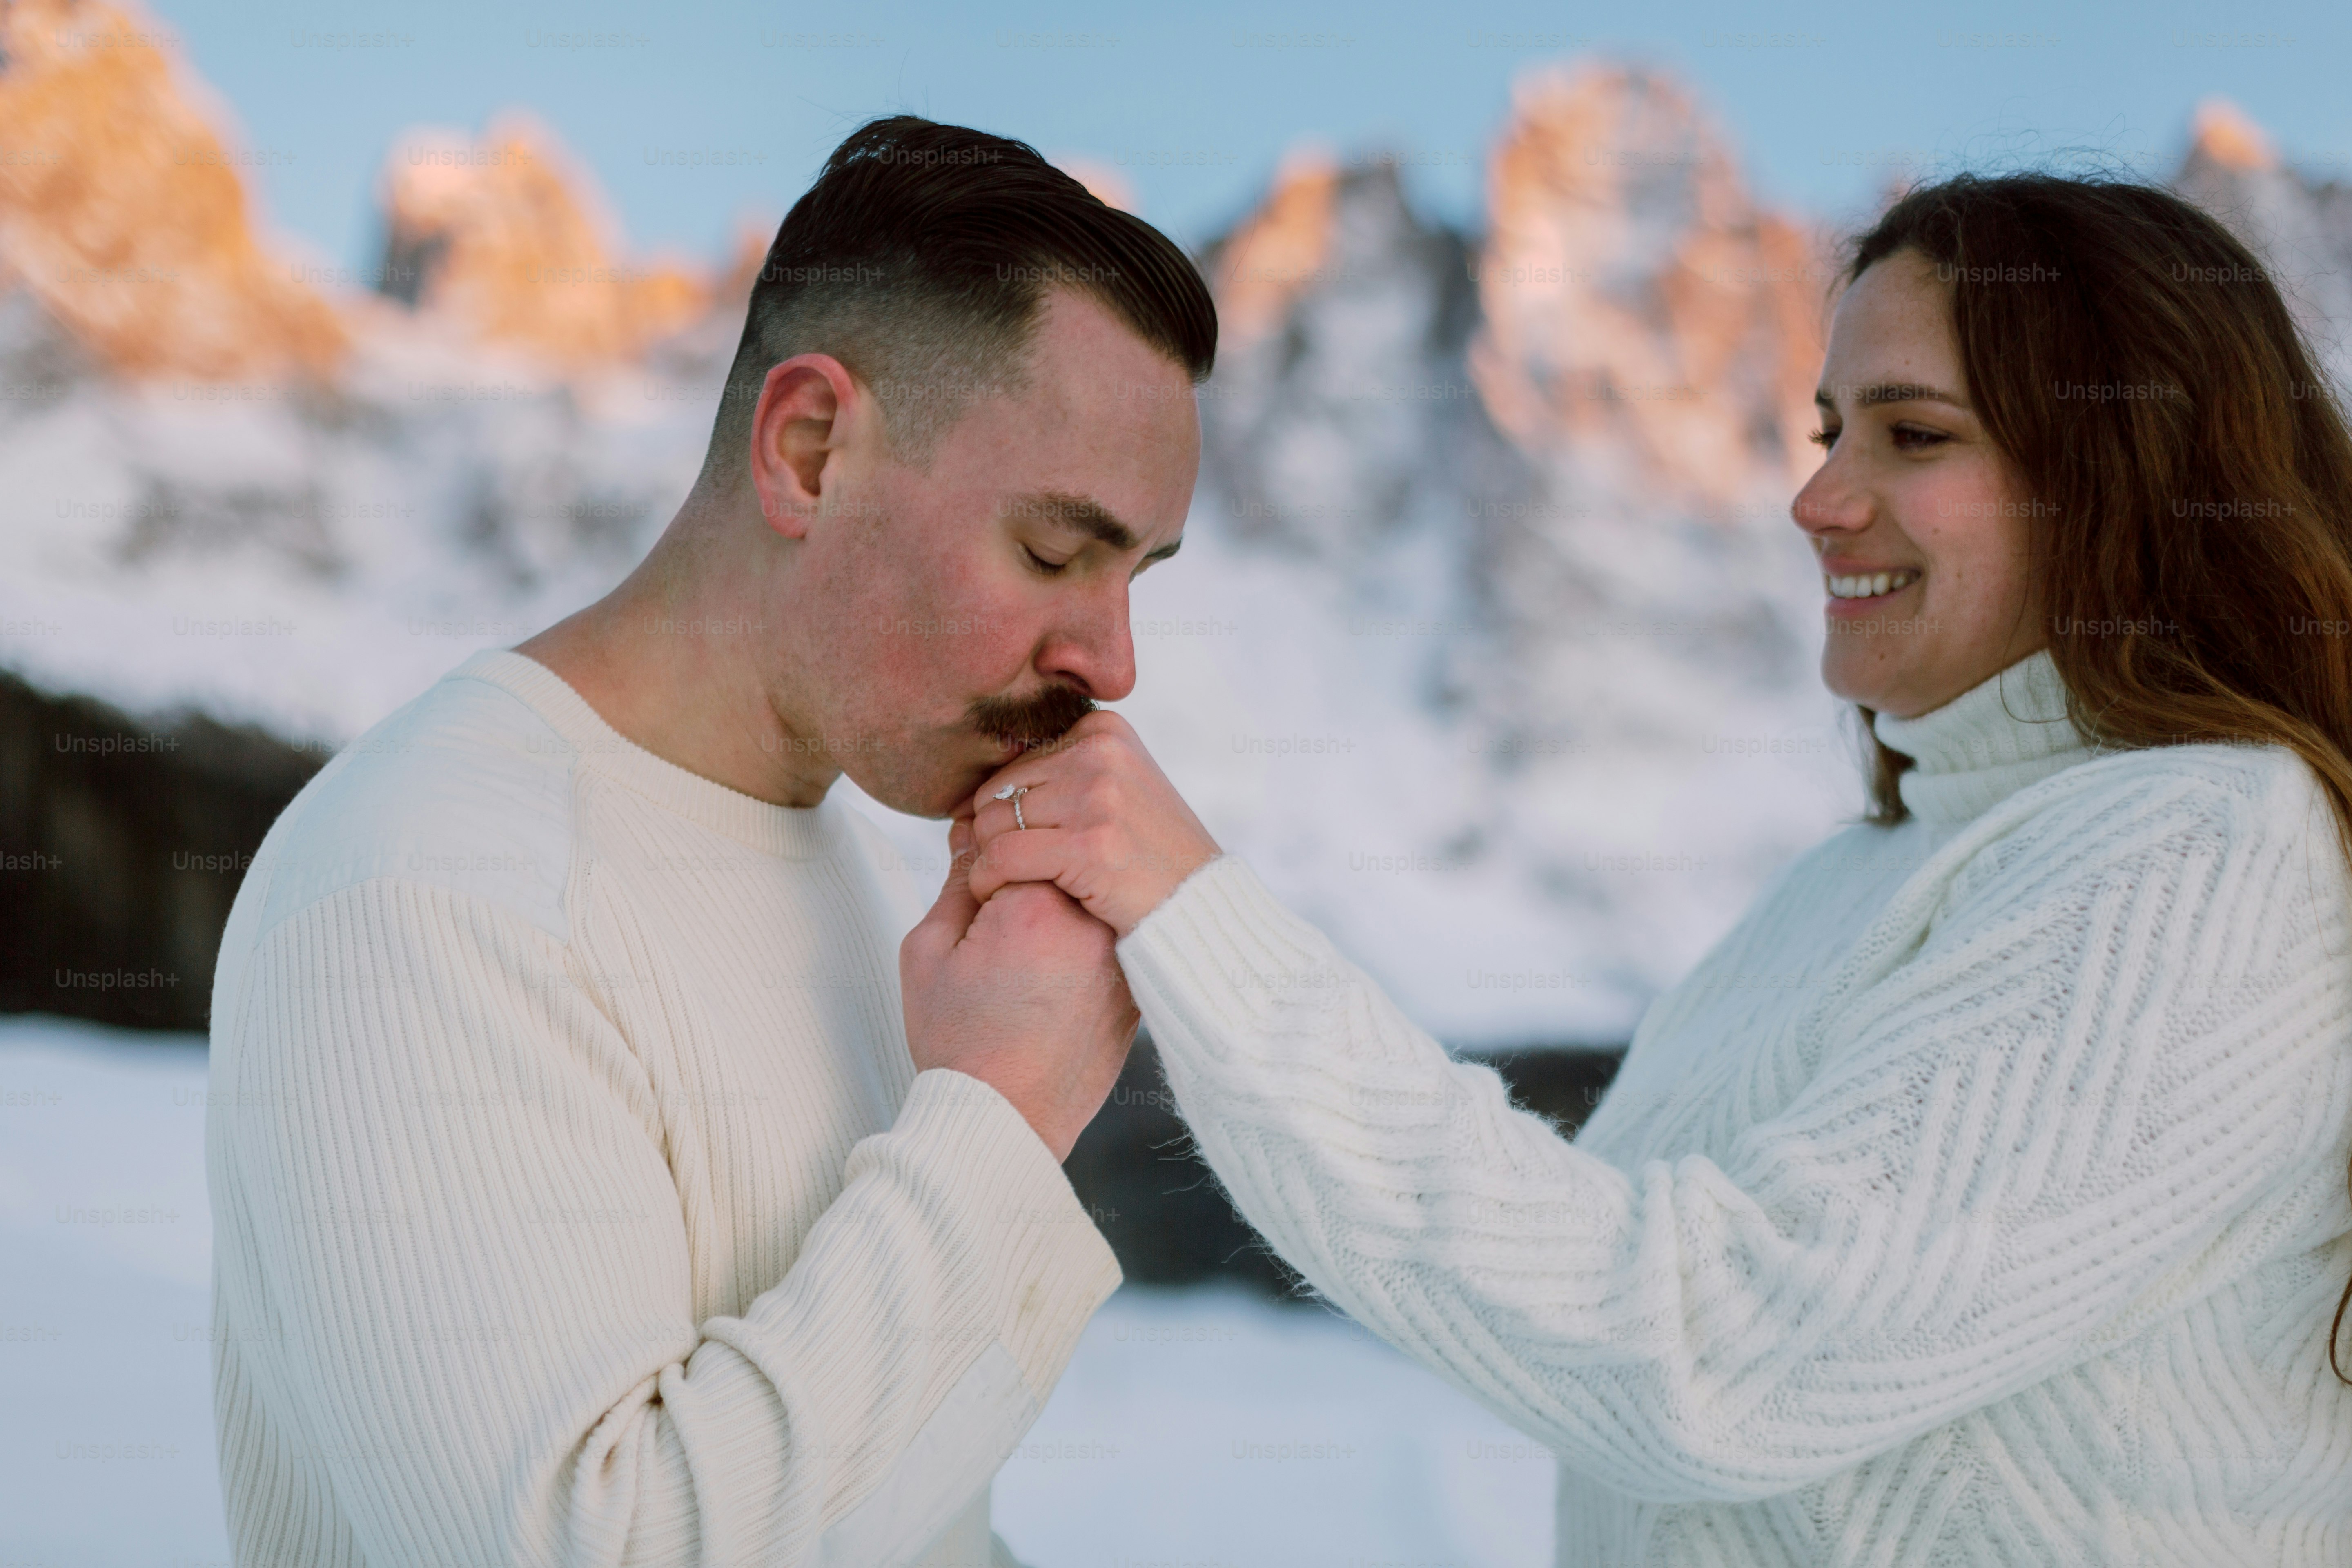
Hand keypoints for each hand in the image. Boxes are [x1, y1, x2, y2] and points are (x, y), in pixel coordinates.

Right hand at [900, 839, 1140, 1161]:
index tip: (976, 887)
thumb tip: (973, 832)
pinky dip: (1083, 944)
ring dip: (1061, 906)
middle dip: (1030, 873)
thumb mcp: (928, 951)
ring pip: (1089, 898)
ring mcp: (1120, 958)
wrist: (1003, 1122)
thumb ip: (956, 880)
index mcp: (1035, 906)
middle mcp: (1091, 924)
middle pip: (1062, 861)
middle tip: (998, 923)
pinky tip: (1051, 977)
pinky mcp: (1135, 989)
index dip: (991, 853)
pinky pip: (1108, 940)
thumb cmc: (959, 1045)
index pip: (1020, 836)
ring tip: (1024, 954)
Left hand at [964, 710, 1221, 938]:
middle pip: (997, 791)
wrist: (1195, 903)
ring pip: (992, 823)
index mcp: (1102, 730)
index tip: (1023, 843)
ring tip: (1006, 883)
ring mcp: (1097, 797)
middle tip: (1010, 870)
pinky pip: (1001, 857)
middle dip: (993, 835)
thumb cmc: (1148, 853)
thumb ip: (1061, 773)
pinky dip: (986, 880)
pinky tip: (994, 895)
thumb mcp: (1116, 788)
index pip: (1013, 764)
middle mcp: (1099, 752)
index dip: (1006, 810)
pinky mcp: (1089, 845)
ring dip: (986, 860)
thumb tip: (979, 790)